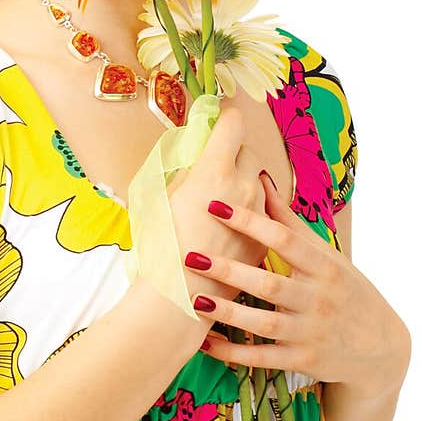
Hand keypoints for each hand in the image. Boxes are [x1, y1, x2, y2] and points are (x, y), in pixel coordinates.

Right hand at [167, 102, 269, 304]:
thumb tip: (197, 155)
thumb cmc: (158, 248)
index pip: (233, 123)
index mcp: (215, 170)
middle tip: (210, 167)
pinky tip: (223, 233)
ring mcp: (258, 217)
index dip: (224, 119)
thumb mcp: (160, 197)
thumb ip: (185, 170)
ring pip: (256, 186)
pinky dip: (246, 217)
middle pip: (247, 153)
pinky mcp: (262, 243)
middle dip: (231, 155)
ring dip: (240, 187)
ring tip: (215, 207)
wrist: (178, 300)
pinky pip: (259, 217)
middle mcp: (243, 188)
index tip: (217, 122)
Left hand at [192, 171, 410, 399]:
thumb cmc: (347, 291)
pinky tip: (205, 342)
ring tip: (194, 299)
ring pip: (263, 324)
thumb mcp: (327, 256)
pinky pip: (262, 358)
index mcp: (325, 267)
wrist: (381, 349)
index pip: (284, 240)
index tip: (215, 206)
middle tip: (191, 256)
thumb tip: (260, 179)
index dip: (250, 223)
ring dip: (227, 313)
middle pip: (269, 284)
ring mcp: (310, 333)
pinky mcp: (302, 361)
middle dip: (229, 271)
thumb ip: (290, 222)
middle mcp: (318, 300)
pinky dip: (232, 352)